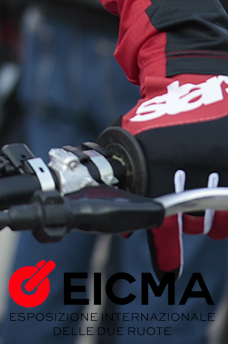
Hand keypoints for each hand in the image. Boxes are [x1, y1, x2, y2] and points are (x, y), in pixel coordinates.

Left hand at [117, 75, 227, 271]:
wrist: (194, 76)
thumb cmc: (159, 110)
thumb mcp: (133, 136)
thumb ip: (128, 175)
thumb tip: (125, 225)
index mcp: (157, 154)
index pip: (159, 211)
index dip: (163, 243)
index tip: (166, 267)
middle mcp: (191, 158)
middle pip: (191, 217)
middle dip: (183, 226)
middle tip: (182, 222)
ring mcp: (221, 158)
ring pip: (218, 213)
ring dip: (208, 221)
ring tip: (201, 215)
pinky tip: (220, 212)